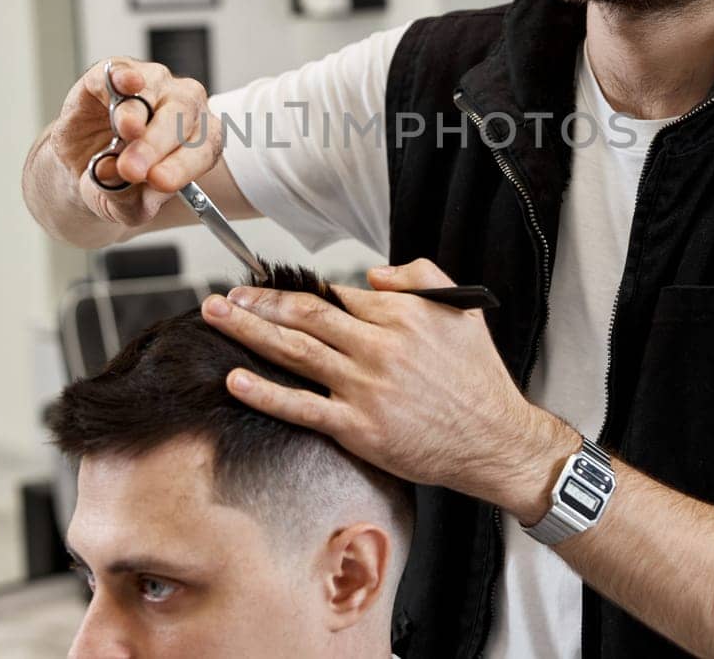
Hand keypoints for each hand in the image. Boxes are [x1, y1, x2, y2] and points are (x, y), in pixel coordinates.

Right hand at [48, 58, 222, 227]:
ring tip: (126, 132)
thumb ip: (127, 200)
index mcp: (199, 140)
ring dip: (138, 114)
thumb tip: (115, 176)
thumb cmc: (120, 181)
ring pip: (152, 91)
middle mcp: (183, 106)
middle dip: (156, 145)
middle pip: (181, 117)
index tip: (160, 182)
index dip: (182, 166)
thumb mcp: (122, 206)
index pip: (202, 150)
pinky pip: (122, 70)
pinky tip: (127, 84)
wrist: (85, 164)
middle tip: (133, 169)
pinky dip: (124, 76)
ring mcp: (153, 83)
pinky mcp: (116, 70)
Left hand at [200, 257, 576, 515]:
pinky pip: (302, 406)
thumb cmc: (478, 377)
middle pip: (304, 315)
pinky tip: (236, 379)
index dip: (295, 290)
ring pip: (296, 351)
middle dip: (257, 301)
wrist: (495, 439)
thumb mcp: (461, 309)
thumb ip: (419, 277)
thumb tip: (372, 275)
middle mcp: (379, 346)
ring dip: (249, 331)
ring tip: (218, 317)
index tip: (265, 286)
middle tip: (224, 295)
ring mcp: (365, 388)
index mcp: (401, 314)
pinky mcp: (358, 427)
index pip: (335, 295)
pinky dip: (265, 392)